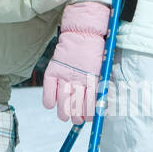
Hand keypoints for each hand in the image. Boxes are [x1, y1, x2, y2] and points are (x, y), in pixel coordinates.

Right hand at [41, 2, 110, 122]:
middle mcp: (78, 76)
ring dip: (64, 111)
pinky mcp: (54, 69)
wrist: (84, 30)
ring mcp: (65, 73)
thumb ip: (101, 83)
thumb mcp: (103, 65)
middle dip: (76, 114)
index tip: (89, 119)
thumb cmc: (95, 48)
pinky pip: (49, 86)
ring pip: (64, 98)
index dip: (90, 112)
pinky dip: (49, 98)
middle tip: (76, 121)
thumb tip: (103, 103)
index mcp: (93, 76)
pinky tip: (51, 106)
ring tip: (65, 118)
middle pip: (76, 101)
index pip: (92, 99)